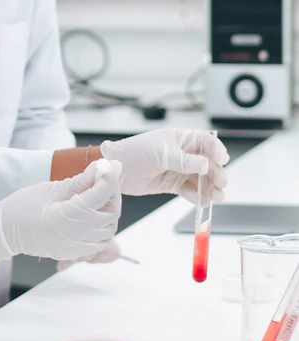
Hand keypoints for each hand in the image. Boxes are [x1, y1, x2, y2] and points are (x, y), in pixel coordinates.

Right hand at [0, 159, 121, 266]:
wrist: (6, 232)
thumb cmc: (23, 207)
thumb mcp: (51, 188)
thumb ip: (80, 180)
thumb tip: (100, 167)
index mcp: (69, 217)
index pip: (100, 195)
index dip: (110, 177)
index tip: (114, 163)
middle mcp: (77, 235)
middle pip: (110, 212)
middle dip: (112, 191)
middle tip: (106, 175)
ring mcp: (78, 247)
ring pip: (109, 228)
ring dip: (110, 208)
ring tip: (100, 192)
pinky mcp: (77, 252)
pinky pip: (101, 240)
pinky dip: (104, 225)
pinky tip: (96, 211)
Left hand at [100, 129, 228, 201]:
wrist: (117, 169)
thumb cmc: (135, 152)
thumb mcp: (160, 153)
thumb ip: (183, 160)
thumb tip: (205, 164)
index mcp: (179, 139)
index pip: (204, 141)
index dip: (215, 149)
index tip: (222, 159)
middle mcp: (182, 154)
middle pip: (207, 163)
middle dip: (216, 173)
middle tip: (221, 184)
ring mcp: (178, 170)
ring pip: (200, 179)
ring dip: (209, 187)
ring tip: (216, 197)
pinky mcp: (172, 184)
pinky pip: (189, 190)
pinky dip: (197, 196)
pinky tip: (202, 201)